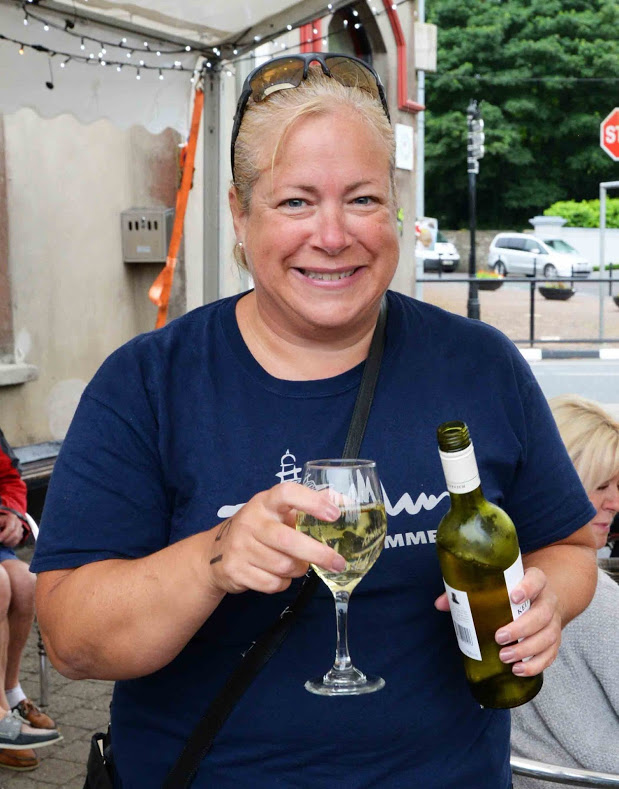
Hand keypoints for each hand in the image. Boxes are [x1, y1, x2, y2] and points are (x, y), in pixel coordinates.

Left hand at [0, 512, 24, 547]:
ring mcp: (20, 528)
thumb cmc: (0, 522)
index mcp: (12, 518)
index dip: (4, 535)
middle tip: (0, 541)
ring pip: (17, 538)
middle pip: (15, 534)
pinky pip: (17, 541)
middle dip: (7, 540)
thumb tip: (0, 536)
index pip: (11, 528)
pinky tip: (6, 542)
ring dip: (8, 542)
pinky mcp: (21, 534)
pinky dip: (11, 543)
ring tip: (2, 541)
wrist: (3, 521)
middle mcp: (18, 523)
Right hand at [206, 481, 345, 595]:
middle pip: (288, 540)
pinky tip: (278, 575)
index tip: (335, 514)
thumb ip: (310, 503)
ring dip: (297, 570)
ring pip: (283, 566)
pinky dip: (282, 583)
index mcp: (265, 502)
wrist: (215, 552)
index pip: (287, 493)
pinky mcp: (235, 569)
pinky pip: (272, 583)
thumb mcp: (279, 511)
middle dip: (318, 554)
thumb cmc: (260, 527)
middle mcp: (250, 521)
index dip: (312, 502)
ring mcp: (240, 545)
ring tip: (296, 564)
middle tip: (338, 563)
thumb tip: (348, 501)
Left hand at [434, 566, 560, 676]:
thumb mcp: (495, 584)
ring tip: (505, 658)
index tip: (513, 596)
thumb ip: (468, 591)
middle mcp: (548, 600)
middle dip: (521, 628)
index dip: (528, 587)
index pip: (537, 579)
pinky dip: (536, 664)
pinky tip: (519, 670)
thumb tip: (440, 604)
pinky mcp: (555, 640)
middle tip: (499, 637)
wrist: (539, 597)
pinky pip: (551, 654)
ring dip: (527, 649)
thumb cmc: (510, 590)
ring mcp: (554, 621)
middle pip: (543, 613)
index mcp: (535, 580)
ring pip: (548, 636)